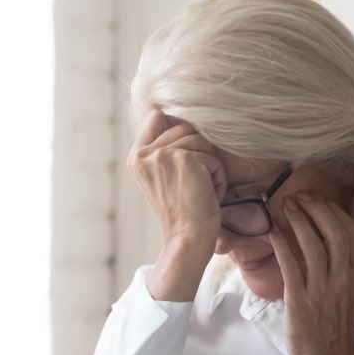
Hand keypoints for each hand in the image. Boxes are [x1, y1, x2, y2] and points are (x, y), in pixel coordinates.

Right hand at [127, 108, 225, 300]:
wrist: (187, 238)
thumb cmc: (182, 210)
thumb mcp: (162, 176)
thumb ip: (163, 148)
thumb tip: (181, 117)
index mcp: (136, 156)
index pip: (157, 116)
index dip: (177, 127)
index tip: (186, 155)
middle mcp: (144, 153)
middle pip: (185, 127)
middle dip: (198, 153)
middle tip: (193, 183)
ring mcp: (163, 154)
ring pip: (201, 140)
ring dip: (209, 165)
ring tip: (200, 189)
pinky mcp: (185, 159)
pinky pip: (213, 157)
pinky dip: (217, 176)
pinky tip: (207, 194)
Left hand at [270, 193, 353, 354]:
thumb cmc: (337, 330)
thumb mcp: (349, 295)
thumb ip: (344, 270)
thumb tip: (329, 245)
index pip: (352, 233)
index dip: (335, 211)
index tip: (320, 200)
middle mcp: (342, 277)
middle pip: (335, 231)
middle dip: (317, 208)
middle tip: (300, 195)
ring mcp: (322, 288)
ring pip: (313, 244)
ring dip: (299, 221)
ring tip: (285, 206)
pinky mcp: (301, 299)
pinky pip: (291, 264)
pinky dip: (281, 244)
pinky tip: (272, 232)